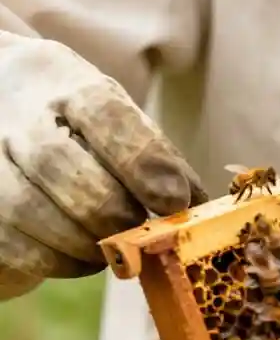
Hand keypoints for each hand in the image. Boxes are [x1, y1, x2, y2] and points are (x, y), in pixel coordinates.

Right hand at [0, 34, 206, 298]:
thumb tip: (199, 208)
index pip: (103, 112)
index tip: (175, 201)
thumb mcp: (114, 114)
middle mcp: (12, 112)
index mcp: (61, 79)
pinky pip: (6, 242)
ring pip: (24, 209)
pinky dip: (52, 260)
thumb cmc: (72, 117)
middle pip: (57, 163)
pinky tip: (81, 258)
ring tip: (116, 251)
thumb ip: (154, 154)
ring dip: (82, 244)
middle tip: (142, 234)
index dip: (144, 161)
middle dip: (111, 211)